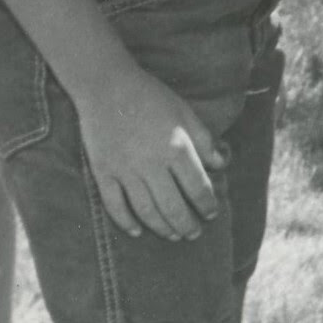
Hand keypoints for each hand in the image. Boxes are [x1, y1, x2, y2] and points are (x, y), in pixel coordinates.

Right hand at [72, 61, 224, 240]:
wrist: (107, 87)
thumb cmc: (151, 97)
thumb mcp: (185, 113)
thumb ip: (203, 141)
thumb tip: (220, 164)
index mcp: (176, 148)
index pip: (197, 187)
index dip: (207, 204)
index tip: (212, 213)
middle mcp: (152, 164)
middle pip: (173, 205)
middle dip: (187, 224)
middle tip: (194, 234)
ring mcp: (125, 171)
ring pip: (146, 210)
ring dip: (162, 227)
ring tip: (173, 236)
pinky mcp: (103, 173)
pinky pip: (115, 205)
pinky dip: (126, 222)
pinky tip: (137, 232)